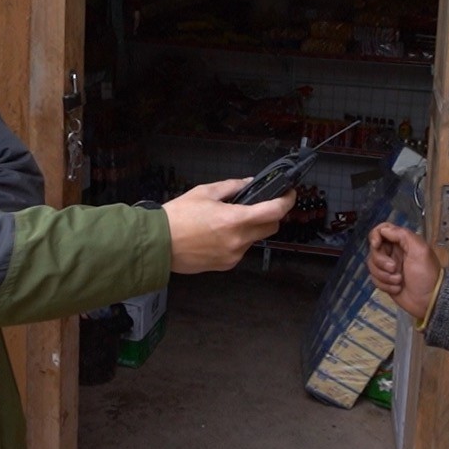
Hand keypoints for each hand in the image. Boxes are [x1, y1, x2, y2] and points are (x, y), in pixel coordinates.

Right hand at [163, 178, 294, 272]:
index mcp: (235, 219)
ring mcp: (233, 255)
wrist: (159, 244)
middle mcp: (238, 240)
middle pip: (271, 227)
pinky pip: (241, 250)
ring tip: (228, 220)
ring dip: (250, 228)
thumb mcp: (205, 192)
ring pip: (255, 239)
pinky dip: (238, 240)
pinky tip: (219, 235)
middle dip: (270, 215)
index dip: (287, 201)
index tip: (289, 195)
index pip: (274, 211)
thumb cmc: (177, 217)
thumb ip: (232, 187)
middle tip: (257, 206)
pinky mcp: (226, 265)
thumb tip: (249, 183)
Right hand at [367, 223, 441, 317]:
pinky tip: (397, 289)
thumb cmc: (426, 274)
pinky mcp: (385, 281)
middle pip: (374, 250)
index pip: (381, 230)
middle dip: (382, 261)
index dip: (375, 236)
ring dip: (384, 275)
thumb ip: (402, 235)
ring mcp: (388, 268)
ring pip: (372, 266)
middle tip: (395, 268)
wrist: (429, 300)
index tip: (377, 245)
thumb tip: (384, 230)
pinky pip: (375, 279)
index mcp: (402, 242)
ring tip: (399, 281)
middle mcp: (393, 252)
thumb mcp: (420, 250)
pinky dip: (385, 285)